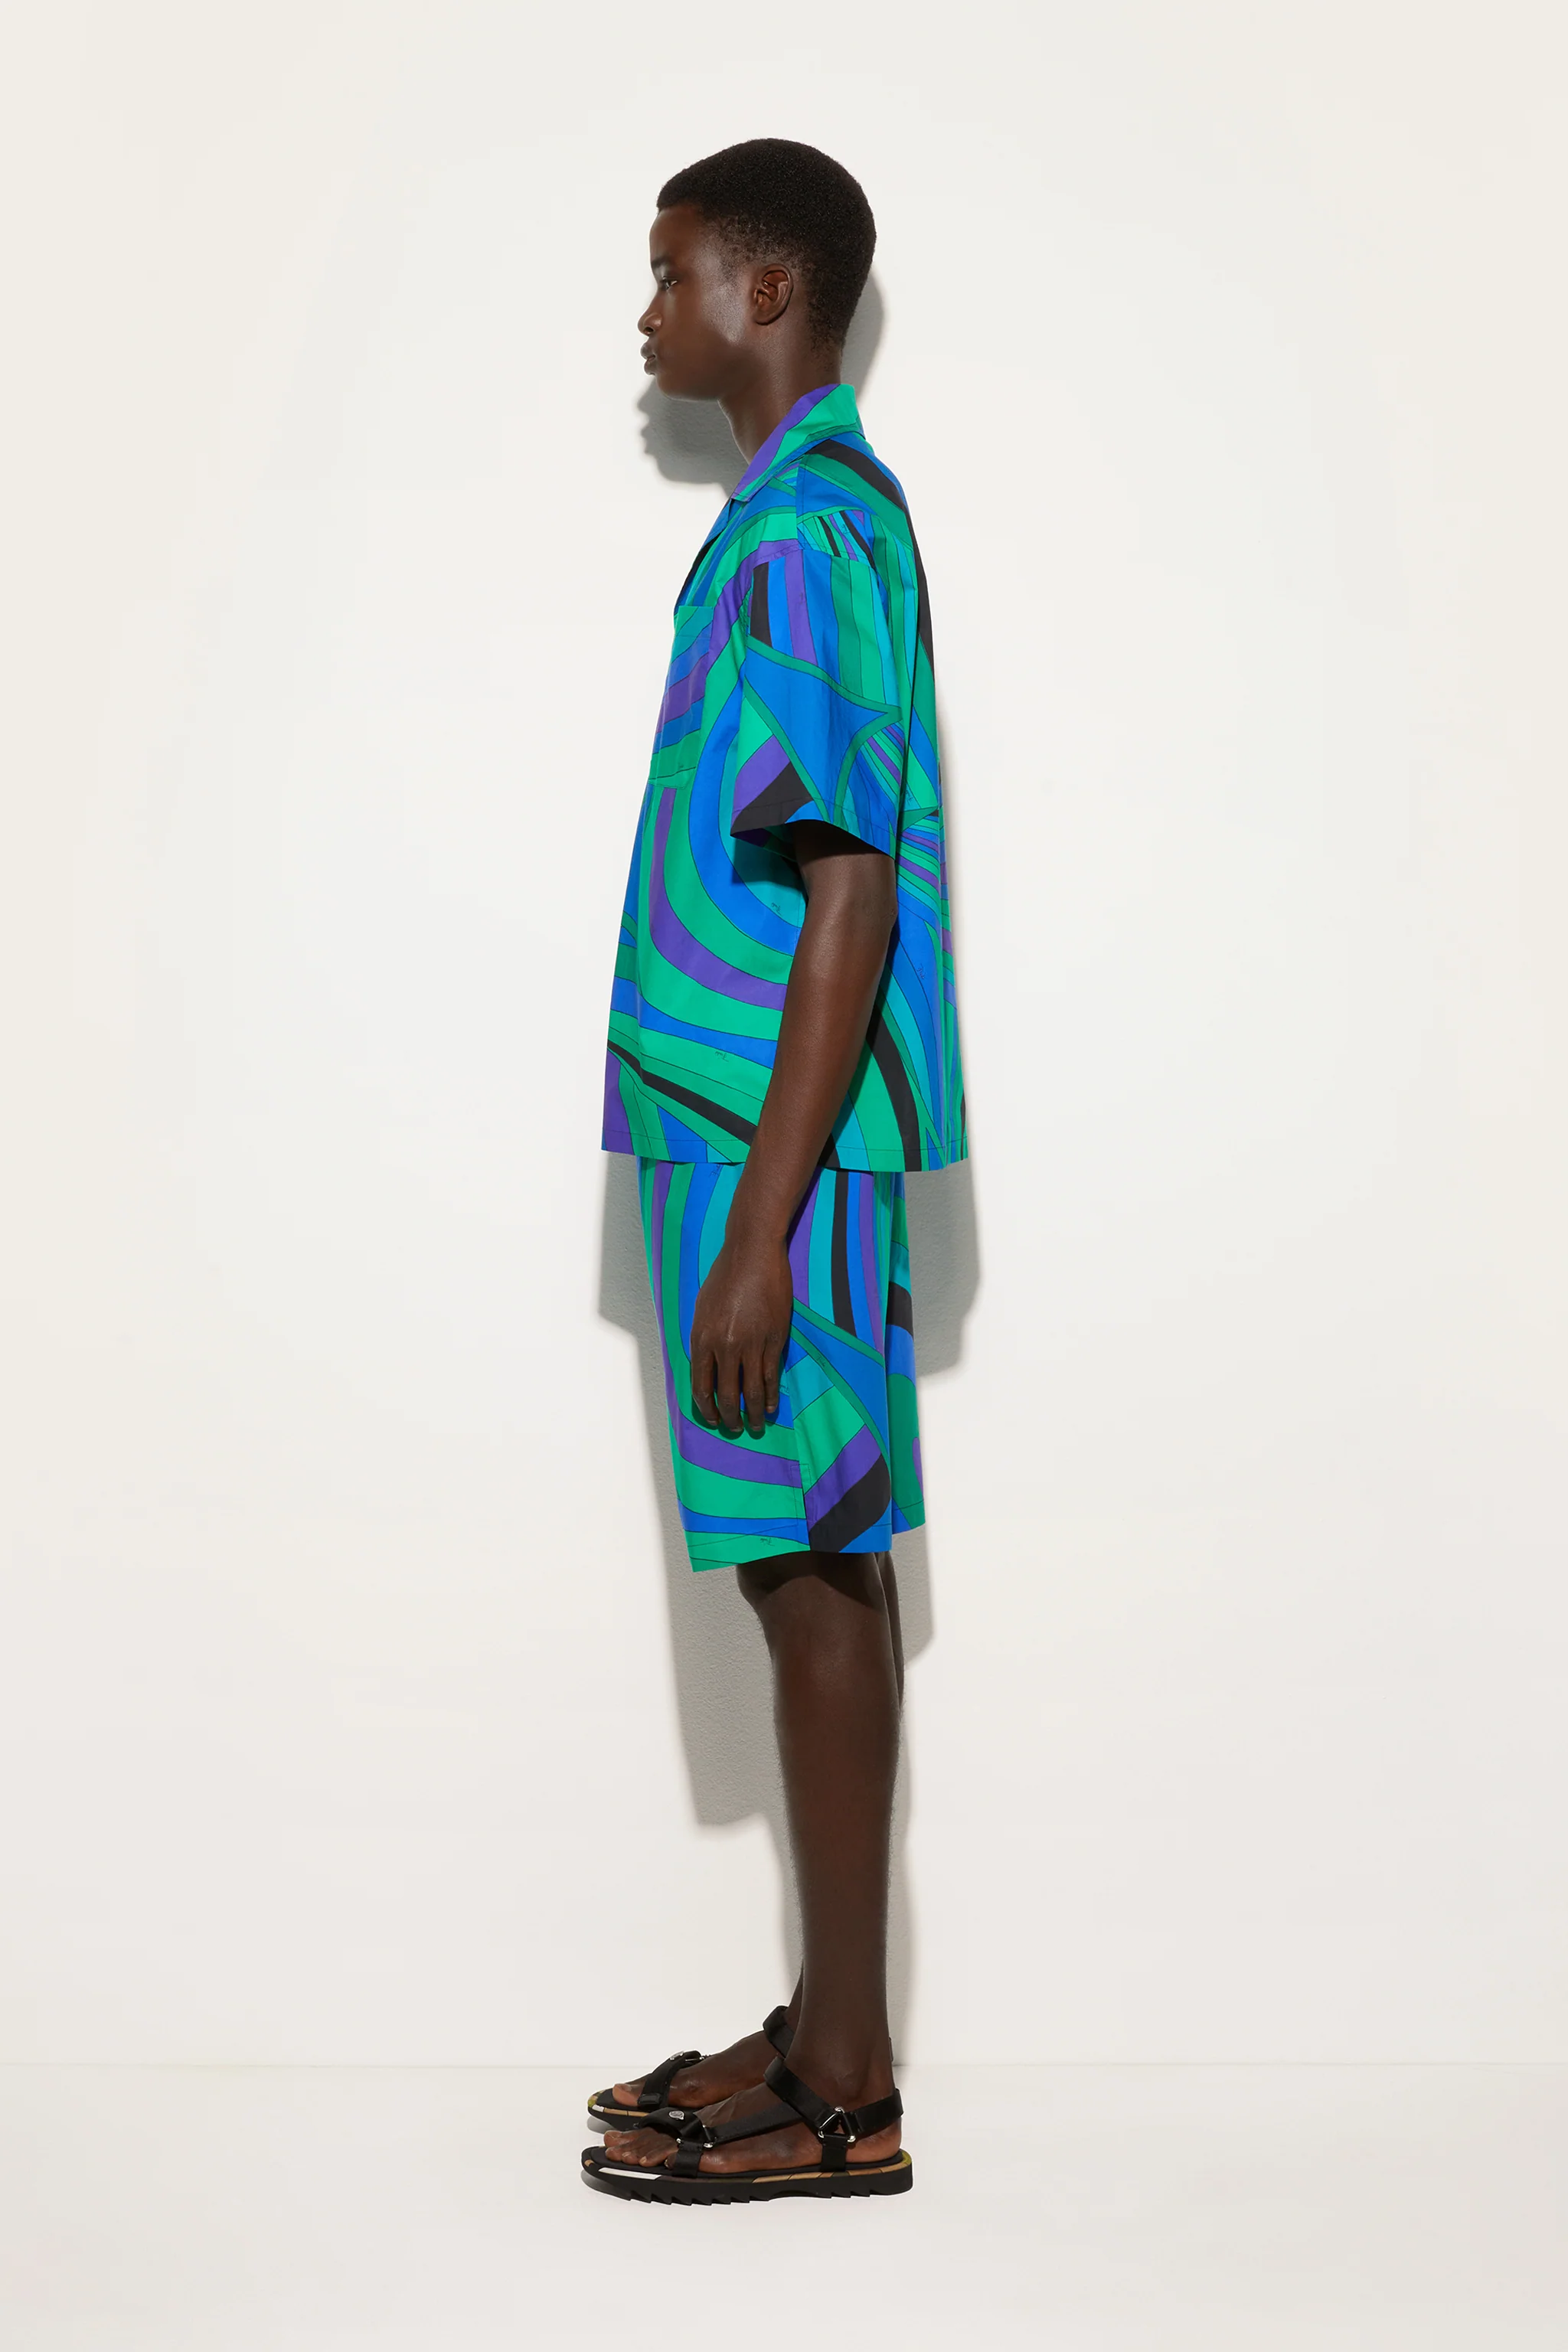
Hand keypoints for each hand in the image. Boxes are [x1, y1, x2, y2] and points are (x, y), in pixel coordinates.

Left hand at [688, 1227, 792, 1436]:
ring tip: (756, 1427)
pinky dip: (770, 1396)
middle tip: (734, 1428)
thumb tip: (705, 1367)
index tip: (712, 1419)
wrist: (752, 1253)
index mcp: (702, 1339)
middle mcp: (724, 1346)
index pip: (701, 1386)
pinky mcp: (774, 1339)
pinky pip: (770, 1376)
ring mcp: (751, 1344)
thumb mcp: (702, 1308)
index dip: (706, 1409)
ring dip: (753, 1414)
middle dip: (729, 1418)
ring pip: (751, 1391)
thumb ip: (703, 1339)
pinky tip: (771, 1407)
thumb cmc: (724, 1277)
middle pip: (726, 1395)